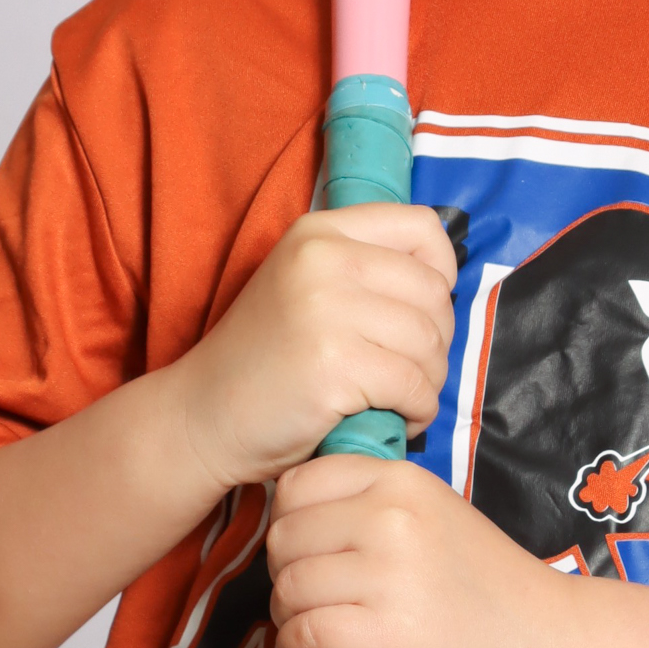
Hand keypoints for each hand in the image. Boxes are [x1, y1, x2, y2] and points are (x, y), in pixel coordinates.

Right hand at [167, 205, 458, 494]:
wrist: (203, 415)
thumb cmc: (267, 360)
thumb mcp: (306, 285)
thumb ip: (365, 269)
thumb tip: (445, 284)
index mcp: (319, 232)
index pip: (423, 227)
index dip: (441, 273)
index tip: (421, 312)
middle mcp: (322, 258)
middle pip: (433, 293)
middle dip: (436, 342)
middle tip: (409, 373)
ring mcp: (326, 310)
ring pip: (430, 343)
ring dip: (429, 383)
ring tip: (400, 400)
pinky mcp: (333, 365)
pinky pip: (414, 386)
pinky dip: (417, 411)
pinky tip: (395, 420)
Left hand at [266, 454, 571, 647]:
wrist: (546, 641)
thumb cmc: (488, 584)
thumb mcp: (436, 515)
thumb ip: (379, 506)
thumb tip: (304, 521)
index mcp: (402, 481)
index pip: (298, 485)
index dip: (288, 521)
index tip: (306, 550)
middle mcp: (391, 518)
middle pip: (285, 537)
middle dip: (283, 572)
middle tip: (308, 597)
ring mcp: (390, 575)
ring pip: (290, 587)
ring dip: (288, 614)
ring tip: (311, 627)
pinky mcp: (390, 635)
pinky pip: (306, 633)